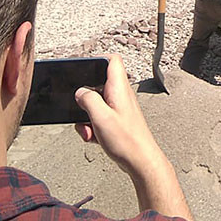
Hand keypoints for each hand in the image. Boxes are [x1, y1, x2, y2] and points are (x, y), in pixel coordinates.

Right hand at [75, 54, 190, 219]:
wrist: (140, 161)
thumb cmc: (127, 140)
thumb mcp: (101, 117)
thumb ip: (88, 100)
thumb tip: (80, 92)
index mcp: (119, 88)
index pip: (112, 60)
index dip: (96, 59)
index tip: (81, 68)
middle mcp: (120, 95)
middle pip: (98, 84)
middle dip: (84, 98)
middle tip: (81, 109)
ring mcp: (119, 108)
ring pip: (95, 104)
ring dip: (87, 117)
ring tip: (90, 129)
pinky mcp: (117, 121)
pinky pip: (99, 118)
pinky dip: (93, 127)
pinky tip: (94, 138)